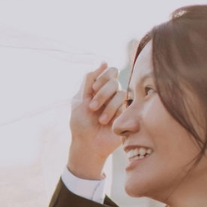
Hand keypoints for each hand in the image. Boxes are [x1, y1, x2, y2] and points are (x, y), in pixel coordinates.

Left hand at [68, 62, 125, 179]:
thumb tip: (104, 62)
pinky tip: (106, 122)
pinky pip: (125, 104)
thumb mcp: (79, 100)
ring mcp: (119, 104)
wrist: (87, 144)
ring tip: (99, 119)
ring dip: (107, 105)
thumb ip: (89, 80)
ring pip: (120, 92)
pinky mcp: (127, 114)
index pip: (109, 71)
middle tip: (92, 107)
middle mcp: (111, 94)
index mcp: (99, 89)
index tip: (93, 89)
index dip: (103, 76)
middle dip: (102, 92)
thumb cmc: (81, 124)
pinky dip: (113, 111)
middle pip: (114, 79)